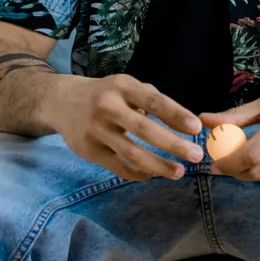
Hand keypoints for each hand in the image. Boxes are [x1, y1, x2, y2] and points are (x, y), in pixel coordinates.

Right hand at [46, 74, 203, 181]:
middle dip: (173, 145)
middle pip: (144, 129)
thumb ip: (154, 101)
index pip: (154, 101)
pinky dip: (138, 173)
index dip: (176, 114)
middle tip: (196, 155)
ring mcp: (96, 130)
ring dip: (159, 165)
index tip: (196, 128)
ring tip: (178, 171)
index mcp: (122, 86)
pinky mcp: (88, 151)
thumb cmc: (106, 94)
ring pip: (132, 153)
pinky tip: (153, 174)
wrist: (62, 102)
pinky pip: (118, 166)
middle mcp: (107, 107)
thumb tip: (186, 124)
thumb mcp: (128, 87)